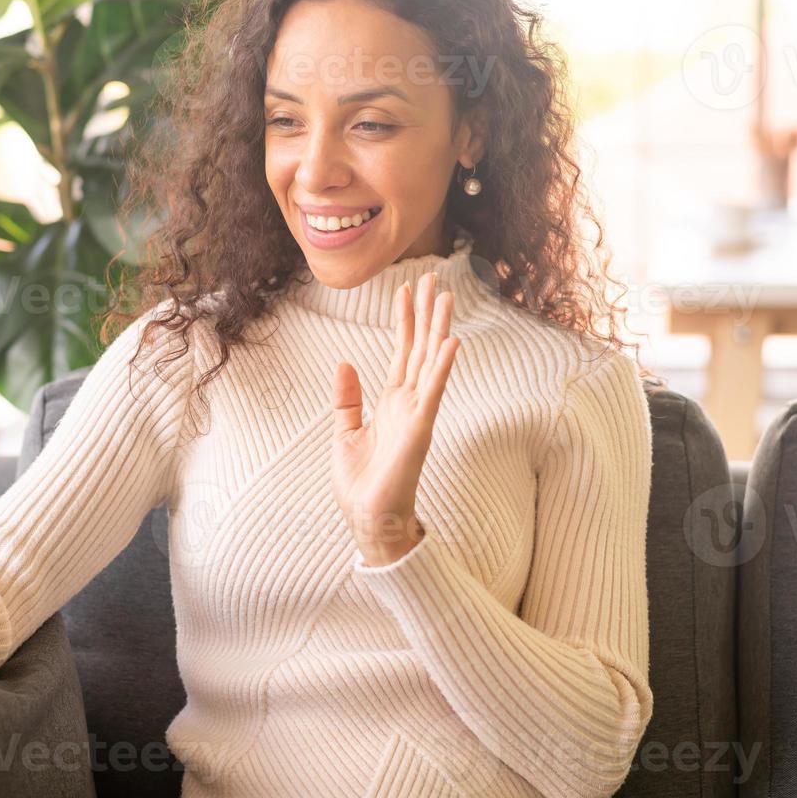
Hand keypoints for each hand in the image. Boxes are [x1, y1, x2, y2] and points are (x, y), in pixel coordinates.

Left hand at [332, 271, 460, 565]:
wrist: (369, 519)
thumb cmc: (360, 483)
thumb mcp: (344, 432)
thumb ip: (346, 398)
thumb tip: (344, 362)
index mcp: (390, 401)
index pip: (401, 351)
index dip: (404, 320)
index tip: (405, 288)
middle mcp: (408, 402)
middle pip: (419, 347)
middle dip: (426, 313)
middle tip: (434, 278)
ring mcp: (417, 413)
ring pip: (431, 361)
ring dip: (439, 329)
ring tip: (447, 297)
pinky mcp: (420, 429)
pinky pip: (433, 392)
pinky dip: (441, 367)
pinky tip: (451, 342)